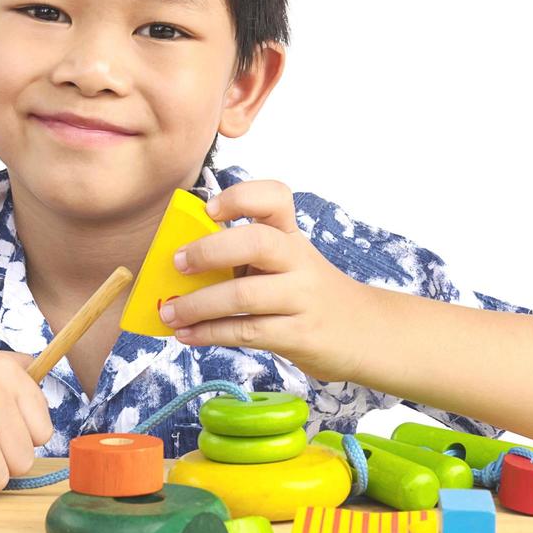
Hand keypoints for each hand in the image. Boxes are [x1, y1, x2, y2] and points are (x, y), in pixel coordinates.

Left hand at [159, 179, 371, 382]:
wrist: (363, 332)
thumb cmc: (307, 294)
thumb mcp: (286, 264)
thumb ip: (244, 256)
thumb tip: (180, 264)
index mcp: (291, 236)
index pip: (275, 197)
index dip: (241, 197)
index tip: (211, 210)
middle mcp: (299, 260)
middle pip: (256, 242)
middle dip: (209, 251)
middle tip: (178, 263)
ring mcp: (302, 298)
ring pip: (243, 295)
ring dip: (197, 305)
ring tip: (170, 313)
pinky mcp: (299, 335)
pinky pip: (247, 332)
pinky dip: (210, 333)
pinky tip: (187, 335)